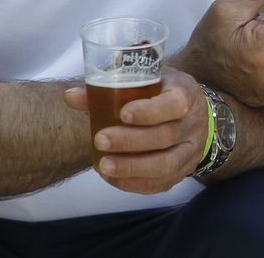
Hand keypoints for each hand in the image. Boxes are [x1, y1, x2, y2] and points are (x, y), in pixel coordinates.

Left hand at [64, 67, 205, 194]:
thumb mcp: (144, 80)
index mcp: (185, 93)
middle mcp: (193, 123)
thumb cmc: (160, 93)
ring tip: (103, 165)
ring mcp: (190, 150)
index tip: (122, 114)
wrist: (190, 111)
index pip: (175, 103)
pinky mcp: (182, 172)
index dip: (150, 111)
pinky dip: (133, 183)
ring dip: (132, 167)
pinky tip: (111, 177)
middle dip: (130, 141)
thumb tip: (70, 96)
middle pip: (166, 136)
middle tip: (100, 140)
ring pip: (166, 164)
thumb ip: (109, 87)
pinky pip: (160, 183)